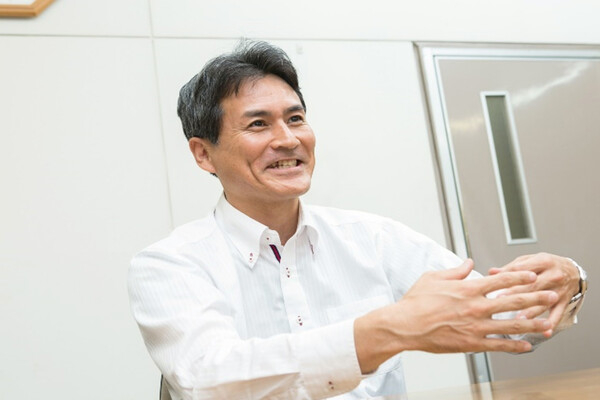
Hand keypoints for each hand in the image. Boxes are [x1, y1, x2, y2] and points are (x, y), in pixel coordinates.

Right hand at [354, 259, 557, 372]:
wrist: (405, 325)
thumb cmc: (416, 301)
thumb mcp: (433, 278)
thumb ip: (455, 271)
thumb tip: (469, 263)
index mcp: (467, 289)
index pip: (500, 281)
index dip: (519, 277)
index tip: (532, 275)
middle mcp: (475, 306)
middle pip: (512, 300)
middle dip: (535, 297)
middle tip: (551, 294)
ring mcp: (475, 326)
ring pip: (510, 324)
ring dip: (531, 322)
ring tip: (548, 322)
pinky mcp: (471, 343)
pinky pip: (498, 345)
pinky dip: (514, 346)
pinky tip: (526, 345)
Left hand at [488, 253, 579, 336]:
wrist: (573, 272)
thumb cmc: (546, 265)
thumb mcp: (530, 260)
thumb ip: (511, 267)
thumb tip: (491, 272)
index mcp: (543, 261)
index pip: (524, 269)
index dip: (509, 277)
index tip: (496, 284)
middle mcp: (553, 275)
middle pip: (533, 286)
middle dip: (516, 294)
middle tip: (501, 301)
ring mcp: (559, 290)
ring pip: (543, 302)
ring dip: (531, 312)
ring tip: (518, 320)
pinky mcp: (564, 302)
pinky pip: (558, 315)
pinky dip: (551, 324)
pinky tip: (544, 331)